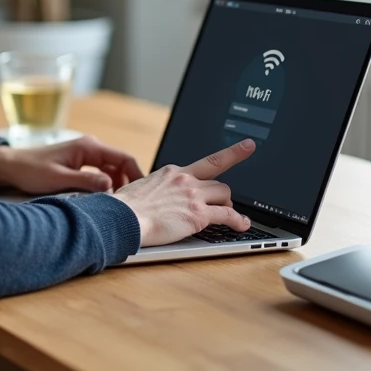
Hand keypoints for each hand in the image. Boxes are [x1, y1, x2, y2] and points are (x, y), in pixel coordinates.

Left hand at [0, 135, 144, 194]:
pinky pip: (101, 173)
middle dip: (128, 183)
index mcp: (89, 147)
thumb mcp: (59, 179)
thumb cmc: (31, 170)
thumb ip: (86, 182)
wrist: (11, 166)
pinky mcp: (80, 164)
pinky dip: (106, 185)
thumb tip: (111, 187)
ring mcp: (86, 155)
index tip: (143, 194)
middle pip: (121, 165)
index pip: (124, 158)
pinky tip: (105, 199)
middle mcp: (91, 148)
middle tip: (132, 203)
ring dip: (117, 186)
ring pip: (112, 171)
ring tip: (120, 204)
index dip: (137, 175)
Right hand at [112, 139, 255, 246]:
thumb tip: (155, 196)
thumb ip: (156, 188)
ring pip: (224, 194)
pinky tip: (242, 225)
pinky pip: (227, 215)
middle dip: (222, 193)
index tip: (247, 146)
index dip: (232, 154)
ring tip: (231, 216)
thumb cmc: (125, 207)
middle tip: (222, 203)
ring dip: (229, 205)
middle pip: (217, 181)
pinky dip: (238, 220)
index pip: (207, 162)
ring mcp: (192, 195)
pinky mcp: (198, 214)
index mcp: (172, 172)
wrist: (122, 217)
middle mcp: (185, 179)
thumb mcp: (141, 187)